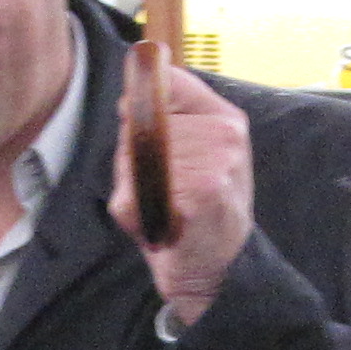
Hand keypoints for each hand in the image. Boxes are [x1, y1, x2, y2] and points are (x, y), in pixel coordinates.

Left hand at [112, 50, 255, 316]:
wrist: (218, 268)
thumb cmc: (195, 208)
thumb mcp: (193, 153)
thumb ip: (163, 120)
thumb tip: (125, 101)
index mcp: (224, 117)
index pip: (168, 81)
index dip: (141, 103)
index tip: (141, 127)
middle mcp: (225, 134)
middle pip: (142, 123)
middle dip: (134, 157)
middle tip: (159, 188)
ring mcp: (216, 164)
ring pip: (136, 158)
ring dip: (134, 188)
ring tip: (160, 207)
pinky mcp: (201, 196)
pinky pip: (138, 193)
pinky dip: (136, 215)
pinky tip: (162, 225)